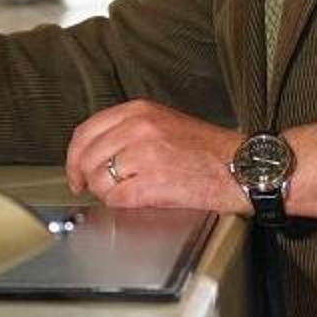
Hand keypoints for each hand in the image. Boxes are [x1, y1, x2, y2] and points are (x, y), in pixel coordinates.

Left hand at [65, 100, 242, 212]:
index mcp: (138, 111)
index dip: (74, 157)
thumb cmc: (208, 150)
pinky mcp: (152, 182)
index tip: (76, 172)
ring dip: (107, 193)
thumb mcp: (163, 123)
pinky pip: (117, 200)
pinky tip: (139, 200)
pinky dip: (122, 205)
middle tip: (94, 189)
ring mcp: (144, 155)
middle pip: (86, 158)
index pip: (85, 132)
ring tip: (128, 193)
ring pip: (99, 180)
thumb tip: (97, 152)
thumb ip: (128, 131)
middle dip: (87, 179)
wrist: (241, 166)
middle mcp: (138, 129)